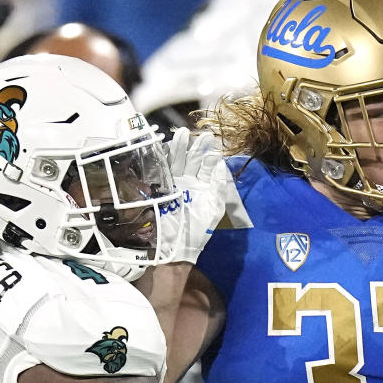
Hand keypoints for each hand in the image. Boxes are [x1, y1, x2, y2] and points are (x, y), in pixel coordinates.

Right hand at [162, 128, 228, 263]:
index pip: (207, 165)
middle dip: (194, 146)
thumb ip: (219, 188)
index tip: (211, 144)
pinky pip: (160, 172)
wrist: (176, 247)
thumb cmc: (198, 231)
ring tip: (181, 135)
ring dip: (178, 148)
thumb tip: (222, 166)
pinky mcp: (160, 189)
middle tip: (196, 135)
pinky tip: (164, 149)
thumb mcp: (214, 209)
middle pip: (191, 159)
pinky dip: (162, 160)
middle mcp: (188, 181)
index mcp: (203, 185)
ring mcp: (173, 184)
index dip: (209, 154)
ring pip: (176, 162)